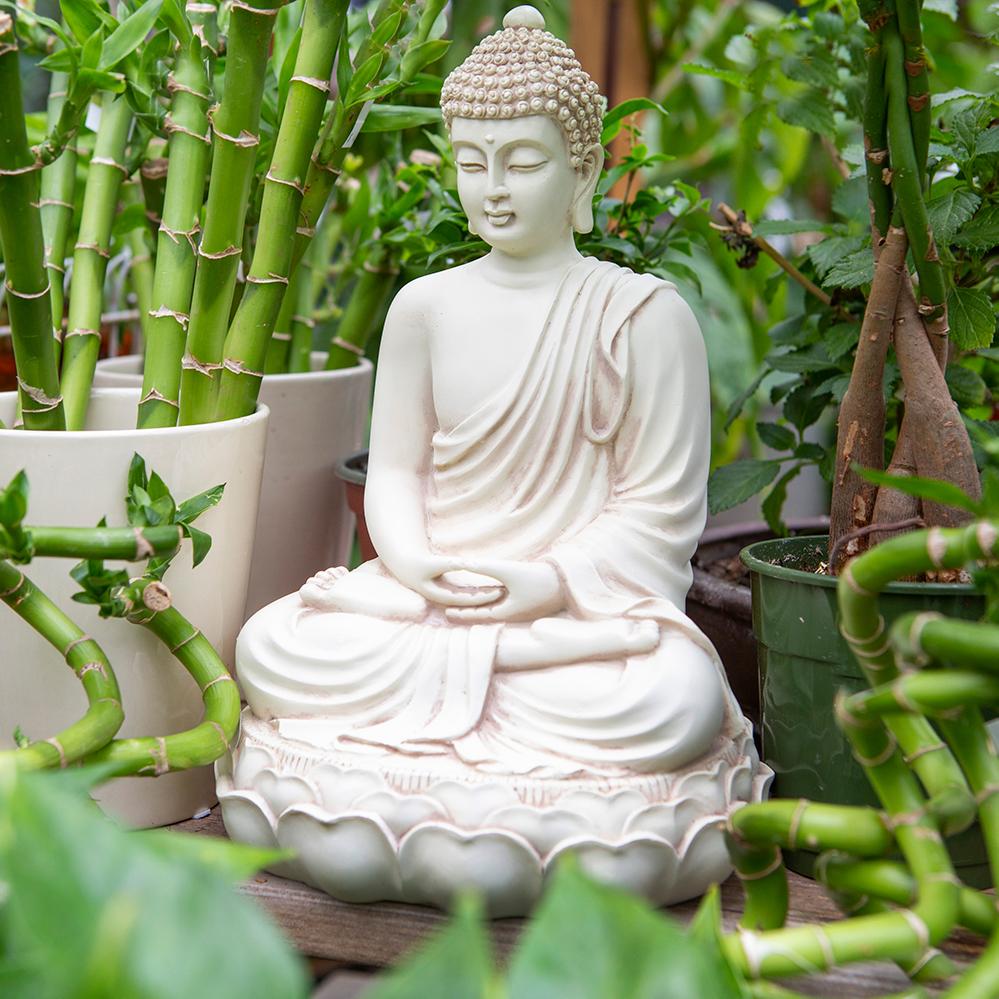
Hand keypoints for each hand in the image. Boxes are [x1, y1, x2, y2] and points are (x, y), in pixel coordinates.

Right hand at [394, 554, 503, 608]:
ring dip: (483, 595)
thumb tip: (464, 563)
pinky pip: (466, 592)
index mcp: (440, 596)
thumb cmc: (417, 564)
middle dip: (486, 598)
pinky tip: (490, 586)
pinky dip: (477, 590)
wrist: (405, 566)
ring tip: (502, 590)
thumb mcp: (433, 563)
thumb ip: (448, 564)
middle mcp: (445, 598)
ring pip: (469, 598)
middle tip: (505, 593)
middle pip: (469, 601)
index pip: (466, 599)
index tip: (497, 593)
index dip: (482, 596)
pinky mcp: (449, 589)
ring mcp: (447, 595)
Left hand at [444, 558, 563, 622]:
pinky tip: (489, 589)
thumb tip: (462, 562)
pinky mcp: (528, 598)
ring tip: (465, 599)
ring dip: (480, 604)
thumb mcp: (508, 571)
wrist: (567, 580)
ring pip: (495, 606)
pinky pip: (505, 600)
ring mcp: (521, 606)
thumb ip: (485, 567)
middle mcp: (513, 613)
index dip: (462, 614)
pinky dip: (493, 596)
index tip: (446, 612)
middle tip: (448, 609)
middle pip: (485, 613)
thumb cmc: (538, 578)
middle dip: (468, 610)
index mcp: (507, 613)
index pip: (479, 616)